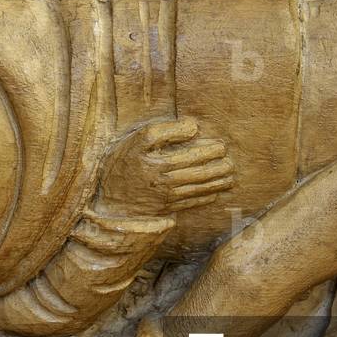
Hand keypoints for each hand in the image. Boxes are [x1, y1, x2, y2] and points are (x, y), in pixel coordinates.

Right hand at [96, 118, 234, 216]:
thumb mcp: (137, 140)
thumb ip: (165, 131)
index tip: (221, 145)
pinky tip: (214, 194)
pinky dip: (204, 199)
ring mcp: (167, 198)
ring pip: (198, 190)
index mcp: (160, 164)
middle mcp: (166, 183)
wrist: (105, 198)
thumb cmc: (120, 163)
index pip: (193, 156)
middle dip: (218, 168)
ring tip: (230, 177)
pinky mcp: (164, 209)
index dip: (210, 151)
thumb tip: (193, 127)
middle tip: (231, 162)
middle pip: (200, 174)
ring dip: (217, 184)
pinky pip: (189, 204)